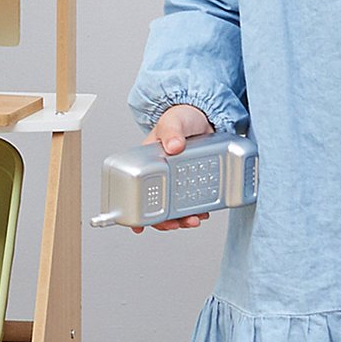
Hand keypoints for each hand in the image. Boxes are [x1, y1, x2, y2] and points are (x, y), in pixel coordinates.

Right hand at [132, 104, 211, 231]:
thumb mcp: (174, 121)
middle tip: (176, 224)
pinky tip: (203, 212)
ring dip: (182, 220)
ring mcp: (177, 180)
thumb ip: (172, 131)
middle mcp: (160, 175)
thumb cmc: (182, 116)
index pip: (136, 193)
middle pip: (156, 207)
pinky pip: (192, 202)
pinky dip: (197, 211)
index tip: (139, 227)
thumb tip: (173, 146)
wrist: (205, 114)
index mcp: (147, 164)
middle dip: (165, 222)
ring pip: (175, 208)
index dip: (135, 213)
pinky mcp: (194, 181)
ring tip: (193, 220)